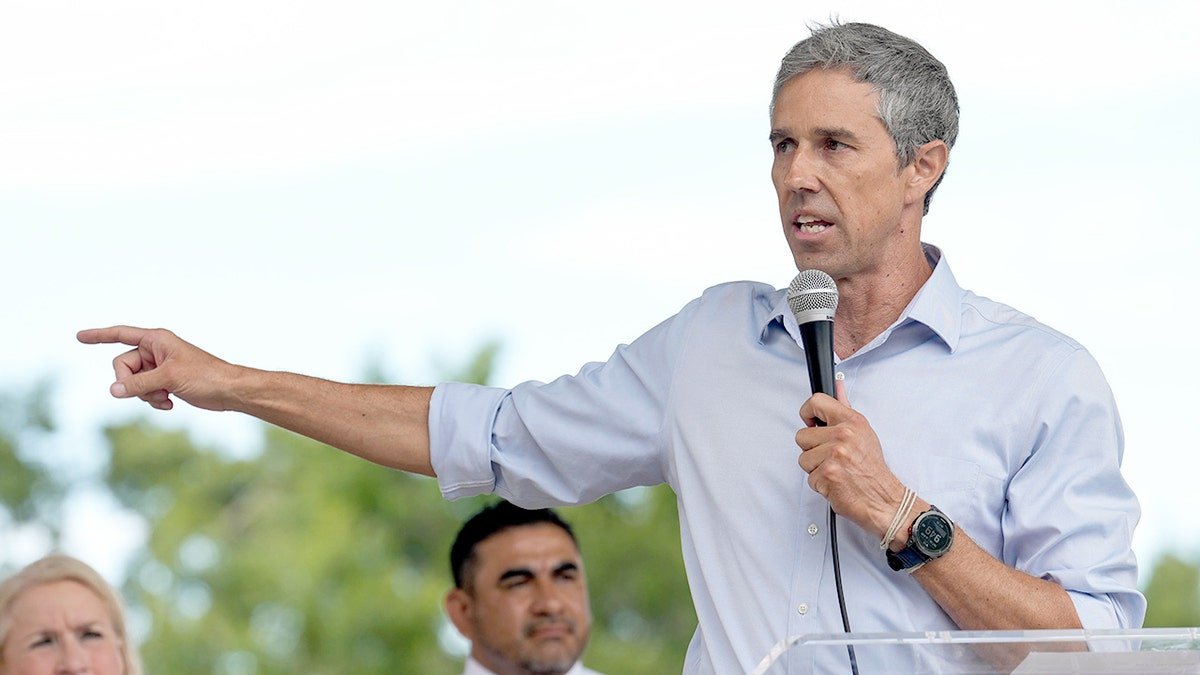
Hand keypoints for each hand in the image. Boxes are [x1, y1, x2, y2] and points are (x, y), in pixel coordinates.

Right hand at [76, 326, 237, 411]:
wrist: (228, 391)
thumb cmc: (205, 376)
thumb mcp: (169, 378)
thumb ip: (138, 384)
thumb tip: (113, 391)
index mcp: (156, 340)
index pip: (120, 334)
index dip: (99, 336)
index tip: (79, 337)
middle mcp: (155, 351)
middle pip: (122, 367)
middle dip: (131, 383)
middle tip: (153, 389)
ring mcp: (158, 367)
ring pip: (132, 383)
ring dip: (144, 394)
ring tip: (166, 397)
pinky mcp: (164, 382)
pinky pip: (143, 392)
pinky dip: (153, 399)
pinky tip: (170, 403)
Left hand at [796, 379, 905, 536]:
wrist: (884, 499)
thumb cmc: (872, 469)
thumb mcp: (863, 432)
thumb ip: (845, 407)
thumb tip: (838, 385)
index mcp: (852, 421)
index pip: (816, 401)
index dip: (807, 413)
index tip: (812, 424)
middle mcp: (844, 435)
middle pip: (802, 436)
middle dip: (812, 450)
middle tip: (832, 457)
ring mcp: (835, 454)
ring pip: (803, 458)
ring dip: (815, 469)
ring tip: (836, 470)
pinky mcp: (828, 474)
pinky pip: (809, 478)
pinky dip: (820, 484)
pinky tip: (836, 482)